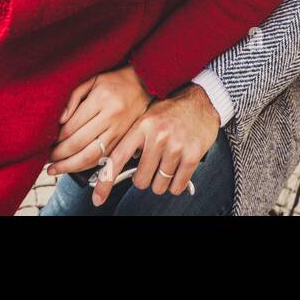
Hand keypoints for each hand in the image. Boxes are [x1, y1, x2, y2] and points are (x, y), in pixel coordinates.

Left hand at [44, 65, 150, 175]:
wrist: (144, 84)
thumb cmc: (114, 81)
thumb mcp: (92, 79)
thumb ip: (73, 97)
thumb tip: (59, 121)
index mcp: (101, 99)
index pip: (72, 126)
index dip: (56, 138)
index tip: (46, 144)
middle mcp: (112, 117)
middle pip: (80, 144)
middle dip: (60, 155)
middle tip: (47, 160)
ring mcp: (120, 130)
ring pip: (92, 156)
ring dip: (71, 166)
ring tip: (56, 169)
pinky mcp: (124, 139)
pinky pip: (103, 158)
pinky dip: (87, 166)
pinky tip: (74, 167)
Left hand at [90, 83, 220, 206]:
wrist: (202, 101)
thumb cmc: (172, 112)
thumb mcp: (147, 118)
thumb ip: (132, 140)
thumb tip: (115, 166)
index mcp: (142, 126)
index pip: (117, 159)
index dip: (105, 182)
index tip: (98, 198)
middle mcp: (157, 136)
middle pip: (140, 180)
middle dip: (145, 178)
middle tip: (153, 165)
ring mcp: (175, 146)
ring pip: (159, 186)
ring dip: (161, 181)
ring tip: (167, 163)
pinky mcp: (192, 155)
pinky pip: (176, 186)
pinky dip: (175, 184)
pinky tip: (178, 169)